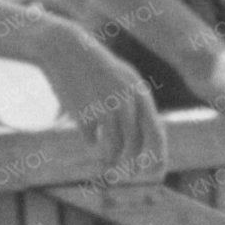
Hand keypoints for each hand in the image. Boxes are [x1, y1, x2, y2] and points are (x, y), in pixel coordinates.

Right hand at [36, 28, 169, 179]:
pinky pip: (90, 139)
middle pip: (134, 145)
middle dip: (132, 164)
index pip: (156, 133)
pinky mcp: (83, 113)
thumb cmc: (98, 69)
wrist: (66, 50)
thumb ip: (137, 108)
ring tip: (106, 156)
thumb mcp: (124, 82)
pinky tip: (86, 128)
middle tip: (127, 174)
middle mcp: (126, 103)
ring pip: (112, 147)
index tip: (157, 173)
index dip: (158, 156)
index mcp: (140, 94)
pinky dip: (90, 140)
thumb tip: (147, 140)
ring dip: (110, 156)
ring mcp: (104, 108)